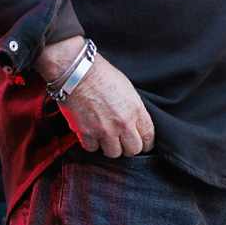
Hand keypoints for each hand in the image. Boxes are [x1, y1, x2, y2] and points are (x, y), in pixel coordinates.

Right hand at [38, 37, 154, 157]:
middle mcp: (123, 123)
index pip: (148, 138)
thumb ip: (133, 109)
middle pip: (133, 150)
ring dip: (109, 146)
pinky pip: (93, 148)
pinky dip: (91, 143)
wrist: (77, 70)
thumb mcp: (127, 88)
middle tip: (120, 140)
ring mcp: (105, 130)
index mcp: (136, 110)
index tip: (140, 142)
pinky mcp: (87, 132)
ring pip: (113, 153)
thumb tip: (133, 123)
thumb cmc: (100, 73)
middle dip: (127, 146)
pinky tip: (90, 133)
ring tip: (104, 137)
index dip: (145, 142)